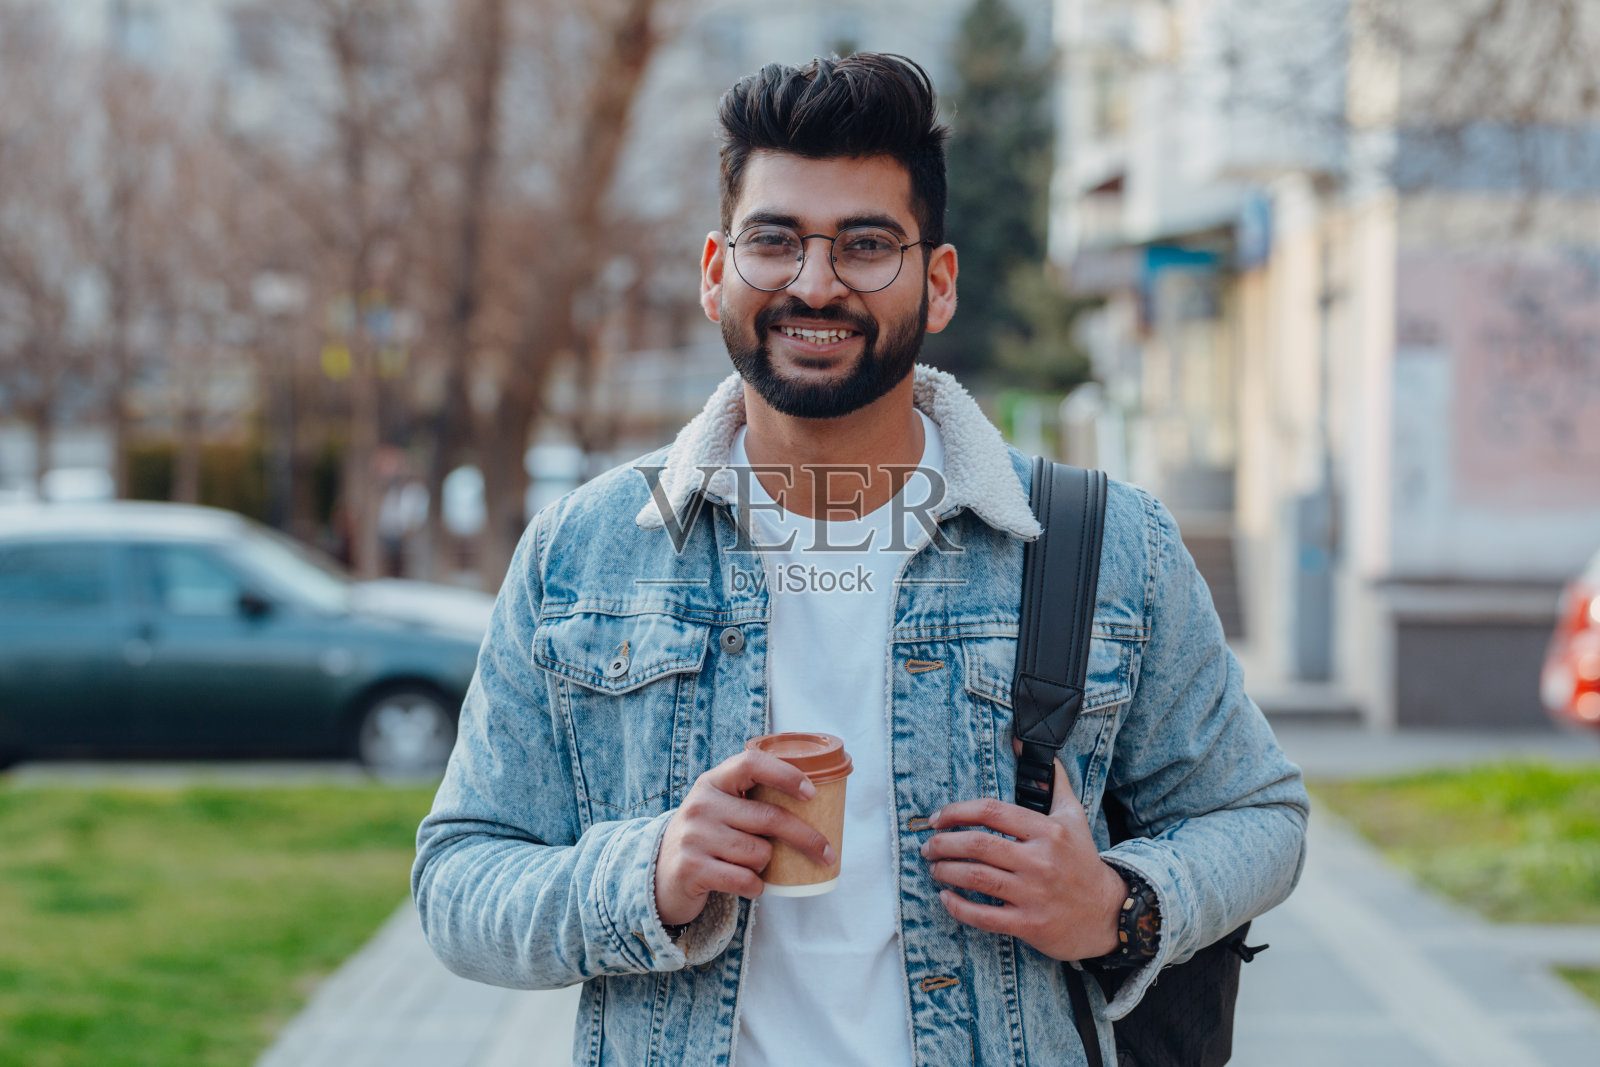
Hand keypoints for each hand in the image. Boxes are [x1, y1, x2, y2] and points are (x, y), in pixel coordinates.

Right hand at [655, 750, 837, 926]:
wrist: (659, 875)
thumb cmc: (706, 839)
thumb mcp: (720, 809)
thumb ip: (750, 801)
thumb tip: (813, 805)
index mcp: (712, 782)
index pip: (752, 764)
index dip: (786, 774)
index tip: (812, 794)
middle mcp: (701, 804)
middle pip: (770, 817)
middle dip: (806, 838)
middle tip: (827, 853)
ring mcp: (694, 836)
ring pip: (760, 853)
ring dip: (767, 865)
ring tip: (753, 866)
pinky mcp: (691, 868)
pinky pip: (745, 879)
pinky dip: (756, 887)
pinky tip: (750, 885)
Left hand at [923, 758, 1127, 960]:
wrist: (1108, 913)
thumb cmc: (1082, 860)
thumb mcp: (1073, 814)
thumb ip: (1051, 779)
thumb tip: (1020, 741)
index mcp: (1047, 830)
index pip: (991, 811)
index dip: (956, 812)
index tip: (937, 818)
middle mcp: (1040, 860)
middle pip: (976, 844)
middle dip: (942, 844)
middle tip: (928, 846)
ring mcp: (1034, 894)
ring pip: (975, 878)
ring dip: (945, 871)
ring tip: (934, 868)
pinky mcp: (1029, 924)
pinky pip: (983, 916)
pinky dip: (958, 906)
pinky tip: (946, 897)